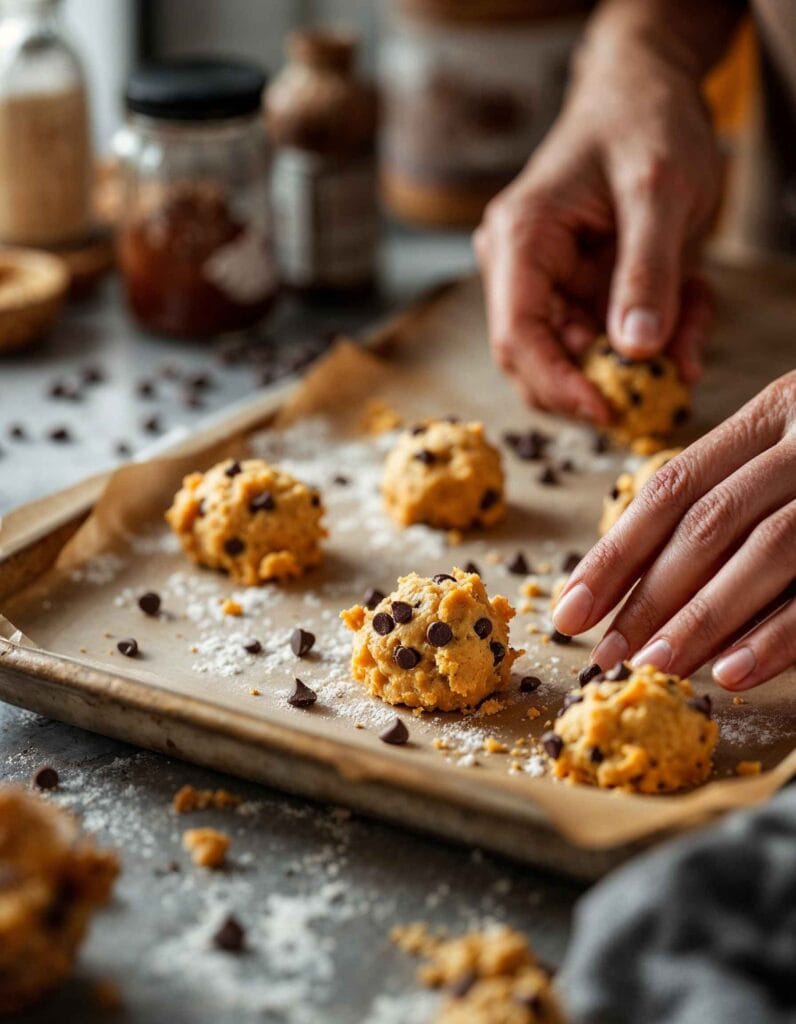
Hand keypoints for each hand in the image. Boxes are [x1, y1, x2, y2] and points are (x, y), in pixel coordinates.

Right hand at [474, 32, 720, 421]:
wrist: (646, 91)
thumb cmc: (644, 122)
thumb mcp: (660, 191)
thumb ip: (647, 271)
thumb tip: (635, 353)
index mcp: (519, 241)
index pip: (517, 337)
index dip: (558, 385)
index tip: (610, 413)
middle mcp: (520, 269)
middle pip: (538, 360)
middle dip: (601, 382)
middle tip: (659, 391)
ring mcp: (548, 283)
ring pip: (582, 359)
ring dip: (640, 363)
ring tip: (690, 329)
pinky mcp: (579, 292)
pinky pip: (610, 340)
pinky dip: (656, 340)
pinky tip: (690, 315)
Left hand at [552, 372, 795, 690]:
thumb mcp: (793, 447)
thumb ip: (733, 491)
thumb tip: (641, 577)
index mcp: (774, 411)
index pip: (671, 488)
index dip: (614, 554)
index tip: (570, 610)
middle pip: (709, 522)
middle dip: (649, 596)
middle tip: (607, 656)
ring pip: (769, 549)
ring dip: (705, 618)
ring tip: (656, 668)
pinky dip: (782, 630)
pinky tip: (737, 670)